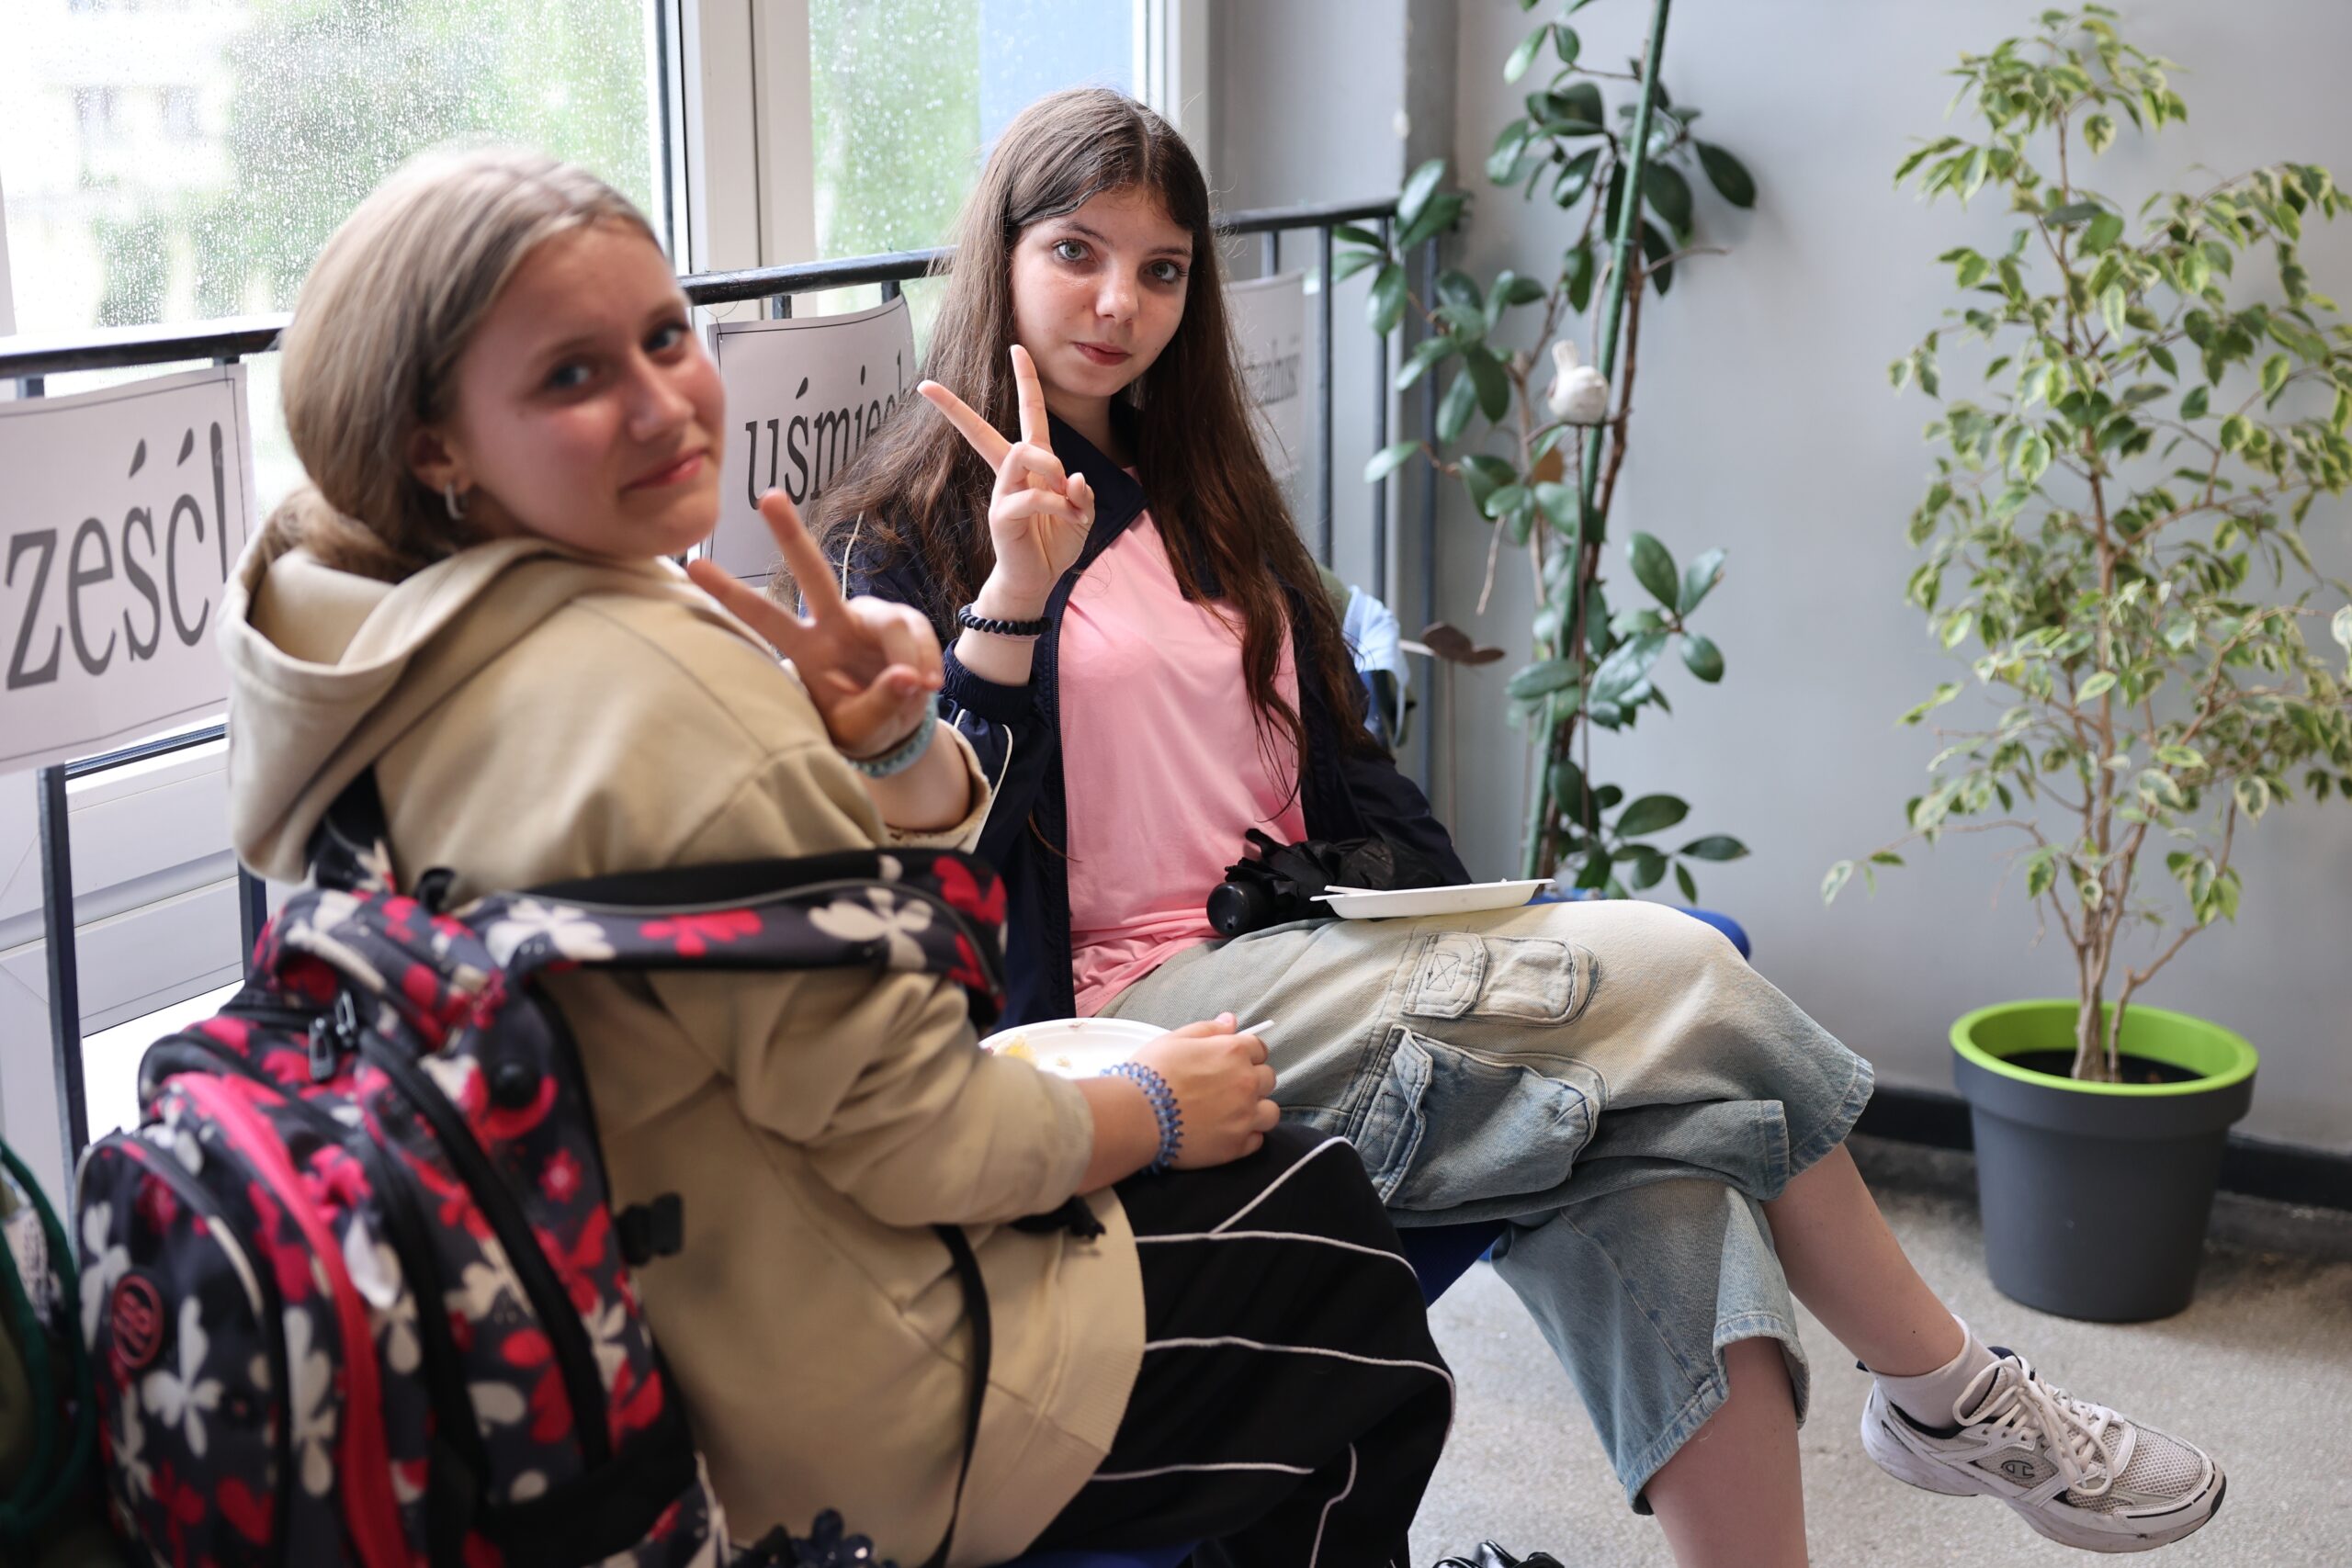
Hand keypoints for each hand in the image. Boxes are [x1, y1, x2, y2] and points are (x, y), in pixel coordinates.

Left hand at [686, 488, 941, 759]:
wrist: (893, 727)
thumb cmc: (862, 727)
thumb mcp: (863, 728)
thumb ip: (881, 704)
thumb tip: (909, 677)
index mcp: (806, 650)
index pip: (764, 618)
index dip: (730, 593)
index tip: (693, 565)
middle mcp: (832, 623)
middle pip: (811, 572)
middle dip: (790, 535)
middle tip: (768, 497)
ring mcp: (867, 619)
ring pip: (892, 621)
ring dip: (910, 656)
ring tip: (923, 689)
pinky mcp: (901, 622)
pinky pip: (918, 634)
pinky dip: (927, 661)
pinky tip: (928, 686)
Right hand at [918, 344, 1094, 617]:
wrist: (1038, 581)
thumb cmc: (1056, 544)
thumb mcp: (1082, 514)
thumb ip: (1082, 494)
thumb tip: (1074, 477)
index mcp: (1032, 465)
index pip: (1027, 414)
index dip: (1025, 381)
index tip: (1015, 348)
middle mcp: (1011, 474)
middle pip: (982, 431)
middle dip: (956, 408)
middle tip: (928, 386)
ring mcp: (1002, 493)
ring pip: (1021, 453)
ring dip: (1051, 467)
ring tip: (1067, 494)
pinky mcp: (1002, 515)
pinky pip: (1032, 494)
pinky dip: (1057, 503)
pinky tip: (1068, 517)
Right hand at [1131, 1013, 1279, 1169]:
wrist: (1135, 1115)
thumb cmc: (1151, 1073)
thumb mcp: (1175, 1039)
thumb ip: (1208, 1029)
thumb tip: (1231, 1021)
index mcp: (1234, 1052)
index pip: (1259, 1048)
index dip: (1246, 1054)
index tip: (1231, 1062)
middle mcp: (1246, 1083)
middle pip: (1267, 1079)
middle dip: (1251, 1080)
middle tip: (1226, 1088)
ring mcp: (1244, 1116)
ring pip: (1270, 1112)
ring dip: (1257, 1109)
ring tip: (1233, 1113)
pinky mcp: (1236, 1146)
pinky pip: (1257, 1140)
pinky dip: (1247, 1136)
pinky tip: (1226, 1132)